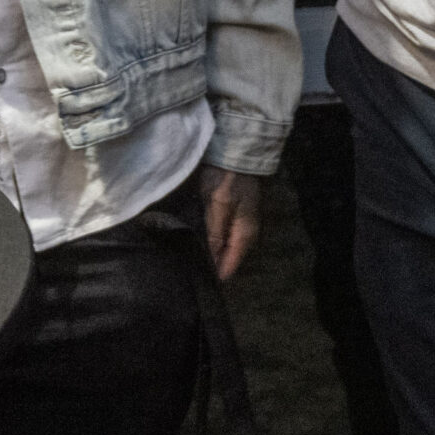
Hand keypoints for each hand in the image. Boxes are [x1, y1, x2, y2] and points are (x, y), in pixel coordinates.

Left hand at [199, 163, 263, 280]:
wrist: (236, 152)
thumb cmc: (226, 179)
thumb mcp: (218, 207)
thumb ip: (215, 236)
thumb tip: (212, 265)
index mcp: (245, 235)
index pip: (230, 267)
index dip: (214, 276)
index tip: (194, 282)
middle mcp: (247, 234)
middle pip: (229, 260)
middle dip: (212, 266)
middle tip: (187, 270)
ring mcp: (242, 225)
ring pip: (226, 249)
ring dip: (211, 253)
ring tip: (188, 258)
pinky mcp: (235, 216)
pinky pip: (225, 238)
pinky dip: (213, 241)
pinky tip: (199, 241)